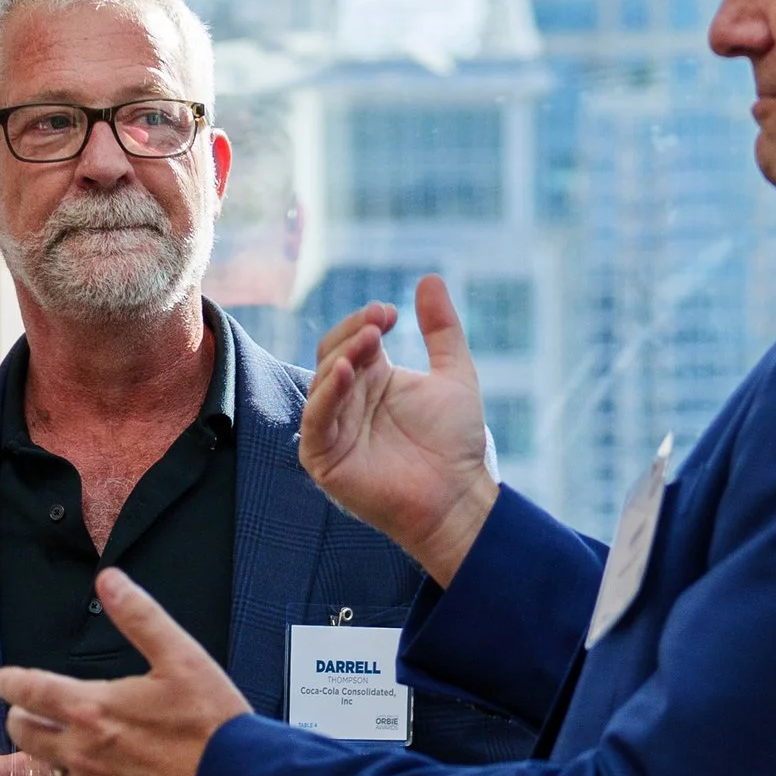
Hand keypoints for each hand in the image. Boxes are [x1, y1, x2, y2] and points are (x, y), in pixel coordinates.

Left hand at [0, 571, 249, 775]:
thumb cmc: (215, 729)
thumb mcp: (182, 659)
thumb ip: (140, 617)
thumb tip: (111, 582)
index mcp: (90, 709)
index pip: (27, 691)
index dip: (11, 682)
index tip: (5, 681)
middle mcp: (81, 753)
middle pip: (24, 734)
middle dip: (26, 719)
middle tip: (40, 713)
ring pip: (54, 770)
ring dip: (61, 756)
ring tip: (91, 747)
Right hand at [299, 273, 498, 584]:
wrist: (458, 497)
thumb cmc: (456, 444)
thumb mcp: (455, 375)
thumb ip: (442, 329)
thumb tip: (430, 278)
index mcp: (372, 380)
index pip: (353, 339)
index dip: (364, 321)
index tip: (390, 312)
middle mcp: (348, 402)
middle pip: (332, 355)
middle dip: (354, 335)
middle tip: (381, 324)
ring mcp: (334, 430)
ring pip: (321, 384)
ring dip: (343, 358)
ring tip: (370, 343)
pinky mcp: (325, 459)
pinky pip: (316, 422)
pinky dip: (326, 396)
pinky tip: (346, 374)